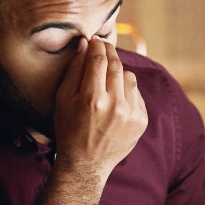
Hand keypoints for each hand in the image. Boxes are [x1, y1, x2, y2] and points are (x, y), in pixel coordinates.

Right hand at [52, 37, 147, 181]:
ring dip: (118, 71)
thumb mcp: (62, 101)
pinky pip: (137, 93)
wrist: (86, 164)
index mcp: (92, 99)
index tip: (95, 39)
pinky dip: (127, 89)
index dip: (97, 45)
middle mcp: (115, 105)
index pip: (99, 59)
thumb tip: (84, 44)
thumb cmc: (69, 130)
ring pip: (129, 76)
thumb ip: (73, 71)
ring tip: (107, 76)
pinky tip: (115, 97)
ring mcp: (131, 114)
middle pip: (116, 65)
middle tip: (103, 46)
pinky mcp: (141, 120)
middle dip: (109, 52)